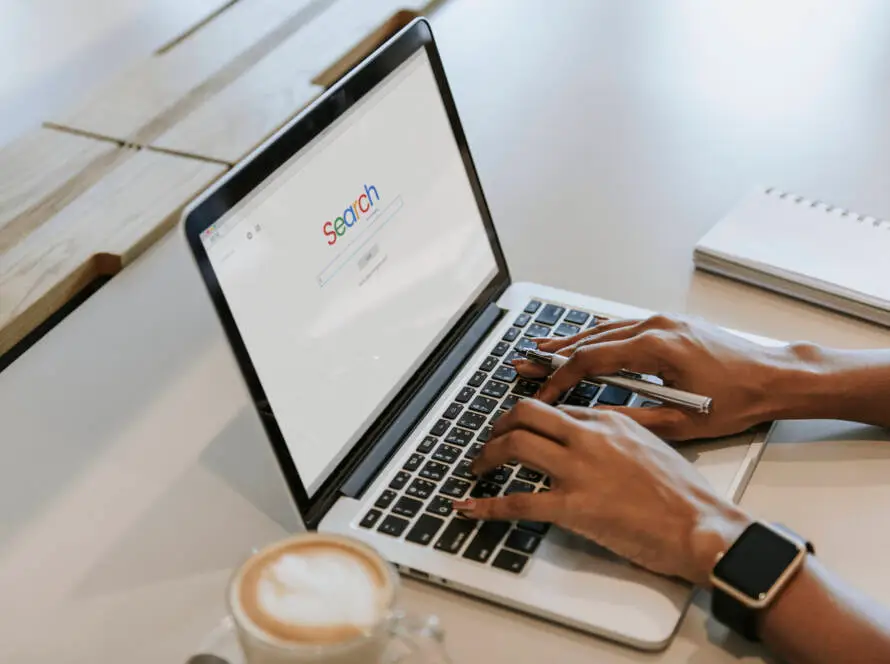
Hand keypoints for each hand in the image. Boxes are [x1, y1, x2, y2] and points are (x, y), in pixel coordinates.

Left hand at [454, 400, 750, 584]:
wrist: (701, 525)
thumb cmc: (685, 495)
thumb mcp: (652, 448)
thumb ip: (618, 440)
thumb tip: (592, 447)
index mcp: (610, 421)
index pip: (556, 408)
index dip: (529, 417)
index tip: (517, 426)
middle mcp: (589, 436)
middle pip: (527, 413)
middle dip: (499, 425)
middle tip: (490, 441)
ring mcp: (579, 469)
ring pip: (515, 445)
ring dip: (487, 455)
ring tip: (478, 468)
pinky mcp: (573, 505)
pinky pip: (517, 501)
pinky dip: (486, 505)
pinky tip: (469, 508)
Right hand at [516, 314, 790, 440]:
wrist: (775, 376)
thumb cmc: (738, 400)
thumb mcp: (684, 420)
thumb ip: (634, 418)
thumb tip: (595, 419)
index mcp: (656, 347)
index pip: (592, 360)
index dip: (561, 378)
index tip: (543, 393)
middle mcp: (656, 326)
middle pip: (591, 339)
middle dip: (554, 354)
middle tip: (524, 362)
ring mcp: (663, 321)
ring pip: (604, 329)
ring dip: (571, 340)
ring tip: (540, 348)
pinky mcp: (670, 325)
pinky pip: (622, 327)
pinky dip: (597, 335)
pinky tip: (581, 340)